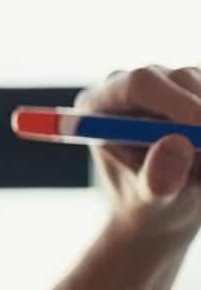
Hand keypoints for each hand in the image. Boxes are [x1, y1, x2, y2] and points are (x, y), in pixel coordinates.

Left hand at [76, 65, 200, 244]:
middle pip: (180, 79)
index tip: (200, 132)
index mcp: (99, 106)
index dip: (175, 102)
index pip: (137, 85)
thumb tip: (176, 143)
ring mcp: (165, 82)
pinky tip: (200, 160)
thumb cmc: (145, 205)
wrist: (161, 211)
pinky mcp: (195, 88)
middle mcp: (129, 85)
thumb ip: (157, 178)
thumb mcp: (150, 200)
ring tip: (197, 171)